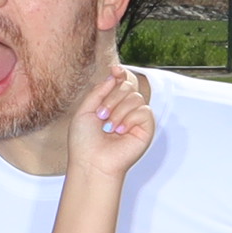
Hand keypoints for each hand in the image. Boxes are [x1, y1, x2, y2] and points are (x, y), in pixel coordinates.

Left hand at [70, 63, 158, 184]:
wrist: (91, 162)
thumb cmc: (84, 142)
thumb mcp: (84, 111)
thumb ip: (98, 91)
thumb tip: (113, 75)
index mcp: (111, 106)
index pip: (122, 83)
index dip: (121, 74)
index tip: (115, 70)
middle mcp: (125, 111)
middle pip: (128, 86)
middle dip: (112, 98)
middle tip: (101, 115)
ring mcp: (136, 119)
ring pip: (135, 97)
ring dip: (118, 111)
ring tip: (109, 128)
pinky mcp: (146, 129)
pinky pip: (144, 110)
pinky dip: (129, 119)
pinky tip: (120, 131)